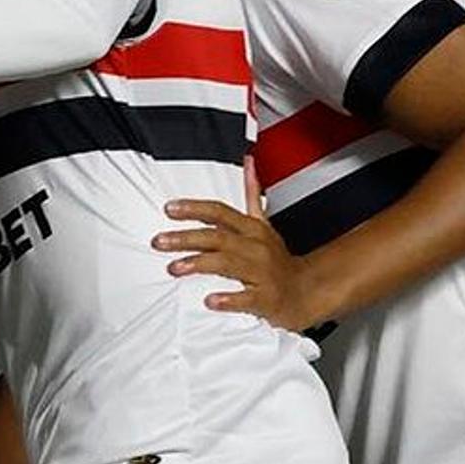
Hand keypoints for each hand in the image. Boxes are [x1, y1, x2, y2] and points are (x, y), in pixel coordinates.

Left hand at [157, 196, 329, 329]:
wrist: (304, 291)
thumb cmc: (277, 259)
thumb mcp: (264, 223)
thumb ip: (252, 193)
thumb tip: (248, 163)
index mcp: (252, 229)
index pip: (220, 212)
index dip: (194, 208)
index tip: (170, 208)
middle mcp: (255, 247)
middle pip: (218, 237)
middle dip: (187, 237)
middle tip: (160, 241)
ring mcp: (261, 272)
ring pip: (228, 264)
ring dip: (200, 264)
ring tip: (174, 267)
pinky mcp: (265, 298)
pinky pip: (246, 298)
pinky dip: (228, 299)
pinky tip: (210, 300)